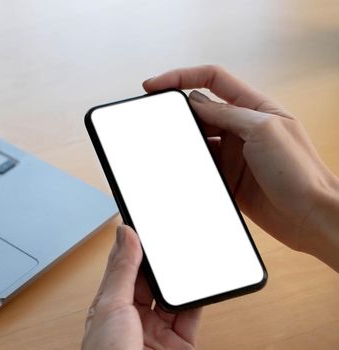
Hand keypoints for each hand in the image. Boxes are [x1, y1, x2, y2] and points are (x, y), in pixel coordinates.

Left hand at [82, 225, 201, 349]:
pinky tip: (199, 286)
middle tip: (169, 239)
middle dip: (160, 263)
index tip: (144, 224)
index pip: (123, 268)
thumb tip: (125, 234)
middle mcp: (133, 318)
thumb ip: (122, 269)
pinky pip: (191, 316)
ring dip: (180, 280)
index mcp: (110, 306)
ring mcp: (156, 331)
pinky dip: (197, 301)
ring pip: (172, 297)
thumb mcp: (111, 306)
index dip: (133, 246)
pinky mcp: (179, 344)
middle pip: (150, 282)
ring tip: (186, 259)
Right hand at [143, 65, 338, 270]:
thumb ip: (227, 113)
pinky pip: (199, 167)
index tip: (154, 86)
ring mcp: (233, 154)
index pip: (212, 80)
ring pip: (196, 140)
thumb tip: (195, 102)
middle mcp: (242, 127)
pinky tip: (177, 170)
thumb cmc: (300, 171)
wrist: (311, 216)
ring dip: (180, 142)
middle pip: (199, 110)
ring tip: (165, 148)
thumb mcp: (263, 129)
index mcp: (255, 107)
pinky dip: (186, 167)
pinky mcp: (227, 178)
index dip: (181, 77)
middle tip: (153, 119)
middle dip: (176, 112)